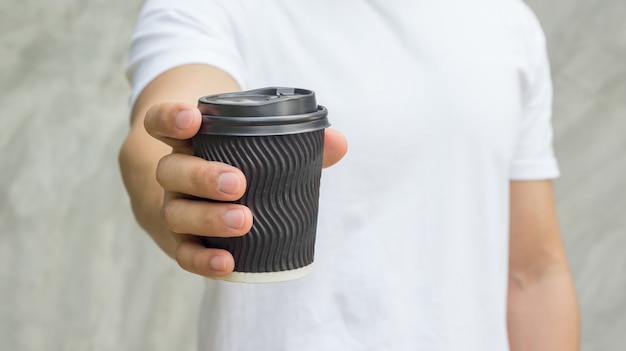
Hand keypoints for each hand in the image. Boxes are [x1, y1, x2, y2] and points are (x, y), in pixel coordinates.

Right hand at [144, 102, 346, 277]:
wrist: (204, 198)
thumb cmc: (239, 164)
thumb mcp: (258, 146)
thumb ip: (298, 141)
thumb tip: (337, 142)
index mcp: (189, 142)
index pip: (162, 124)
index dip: (170, 118)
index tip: (192, 118)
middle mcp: (175, 174)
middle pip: (172, 171)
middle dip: (202, 176)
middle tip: (237, 183)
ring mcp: (176, 209)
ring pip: (176, 213)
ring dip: (207, 218)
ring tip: (244, 221)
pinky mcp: (183, 242)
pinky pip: (185, 253)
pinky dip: (203, 260)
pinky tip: (227, 263)